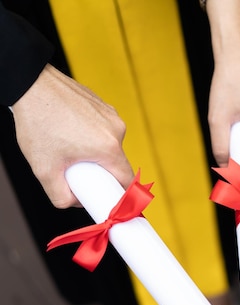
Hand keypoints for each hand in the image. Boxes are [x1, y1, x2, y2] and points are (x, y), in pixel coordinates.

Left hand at [11, 64, 133, 207]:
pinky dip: (90, 135)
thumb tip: (74, 202)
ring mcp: (112, 115)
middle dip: (100, 171)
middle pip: (116, 163)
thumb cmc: (38, 122)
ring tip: (68, 145)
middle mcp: (116, 130)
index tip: (107, 198)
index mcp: (108, 148)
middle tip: (77, 171)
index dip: (119, 193)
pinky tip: (70, 130)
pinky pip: (103, 129)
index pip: (126, 181)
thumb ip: (60, 196)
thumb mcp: (43, 169)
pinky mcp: (104, 105)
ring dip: (94, 152)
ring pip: (109, 145)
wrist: (31, 84)